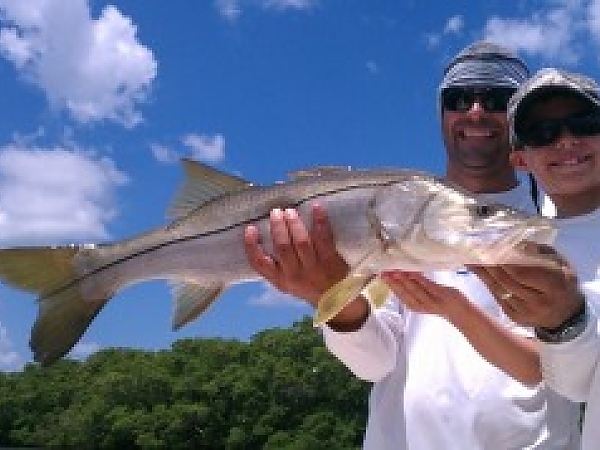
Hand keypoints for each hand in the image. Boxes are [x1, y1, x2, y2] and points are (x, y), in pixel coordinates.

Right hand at [244, 203, 349, 306]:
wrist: (335, 299)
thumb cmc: (307, 285)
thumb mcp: (286, 282)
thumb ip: (276, 264)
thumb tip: (266, 233)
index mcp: (280, 280)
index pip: (260, 264)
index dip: (252, 246)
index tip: (250, 228)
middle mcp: (295, 275)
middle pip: (283, 248)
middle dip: (278, 227)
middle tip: (275, 212)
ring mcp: (314, 268)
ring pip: (302, 242)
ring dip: (294, 224)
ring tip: (290, 211)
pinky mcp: (330, 261)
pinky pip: (324, 238)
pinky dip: (320, 222)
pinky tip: (316, 208)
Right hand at [380, 271, 468, 320]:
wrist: (462, 312)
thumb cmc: (442, 302)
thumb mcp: (425, 298)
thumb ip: (415, 288)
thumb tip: (402, 274)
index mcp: (415, 306)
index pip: (400, 295)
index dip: (390, 286)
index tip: (382, 275)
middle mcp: (421, 306)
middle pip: (404, 293)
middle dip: (393, 283)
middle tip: (384, 272)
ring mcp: (432, 301)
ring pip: (414, 290)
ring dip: (404, 280)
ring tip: (395, 271)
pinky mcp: (442, 294)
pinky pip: (428, 286)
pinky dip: (419, 278)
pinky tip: (412, 272)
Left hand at [469, 242, 584, 328]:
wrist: (565, 314)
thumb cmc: (562, 282)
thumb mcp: (560, 264)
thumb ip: (540, 253)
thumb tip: (517, 244)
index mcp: (554, 287)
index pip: (523, 273)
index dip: (505, 262)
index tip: (491, 249)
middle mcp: (539, 302)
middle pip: (507, 281)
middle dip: (489, 265)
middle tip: (475, 251)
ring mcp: (525, 312)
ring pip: (499, 289)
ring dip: (483, 273)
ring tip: (470, 259)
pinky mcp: (514, 317)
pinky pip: (497, 296)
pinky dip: (487, 282)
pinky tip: (478, 271)